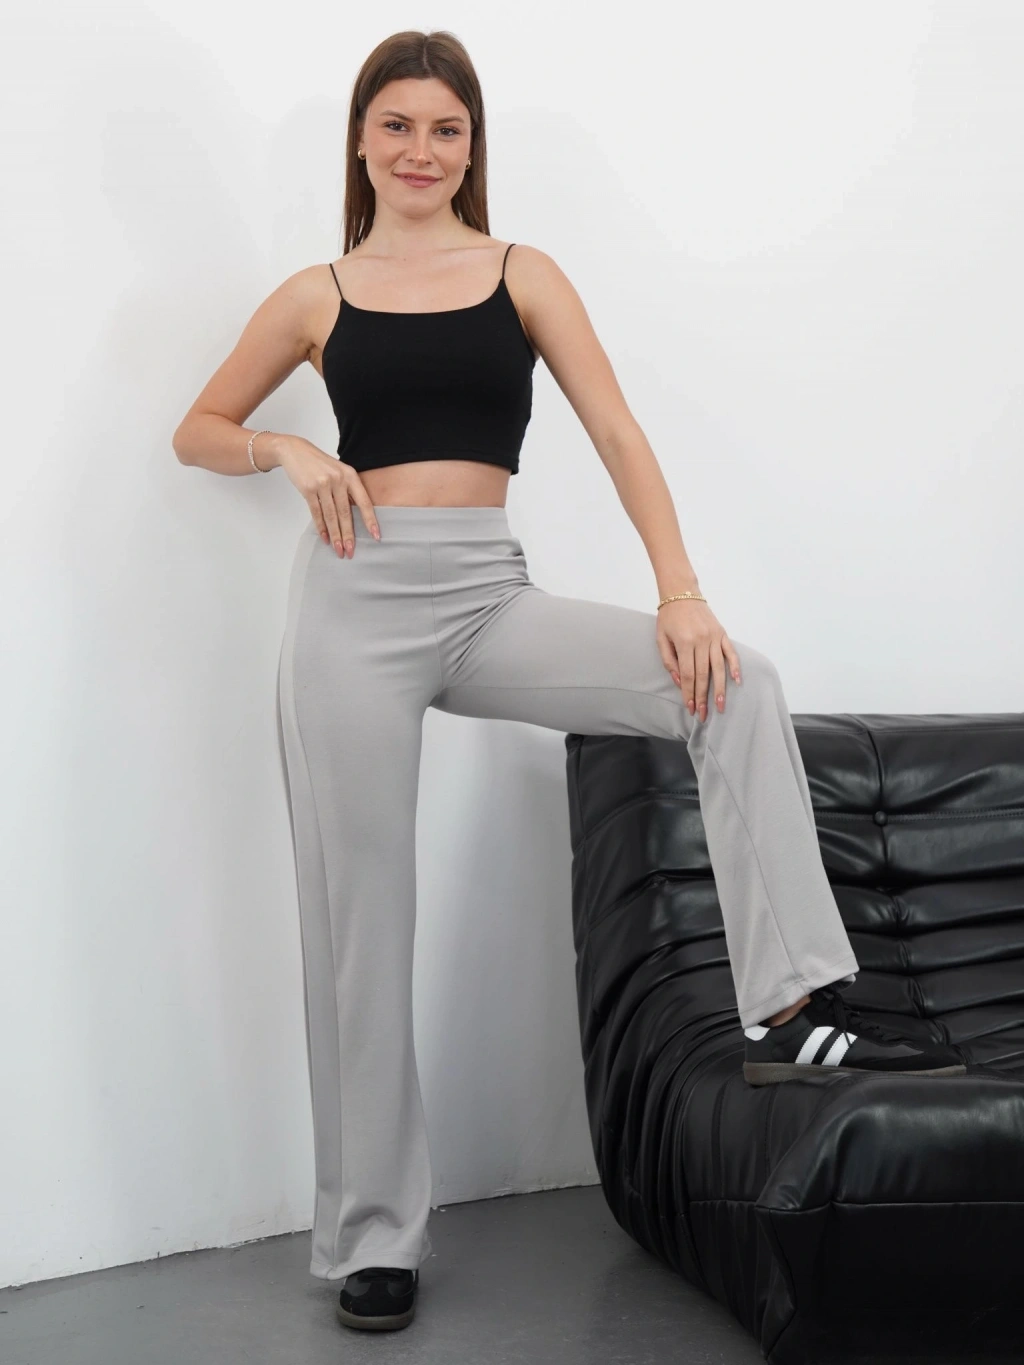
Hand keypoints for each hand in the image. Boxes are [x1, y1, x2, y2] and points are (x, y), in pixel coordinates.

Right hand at [276, 437, 379, 556]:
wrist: (295, 451)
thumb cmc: (320, 464)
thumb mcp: (339, 472)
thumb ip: (348, 490)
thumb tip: (355, 517)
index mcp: (350, 475)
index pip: (364, 502)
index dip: (370, 521)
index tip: (376, 537)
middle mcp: (338, 479)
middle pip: (346, 513)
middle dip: (349, 535)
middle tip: (350, 552)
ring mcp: (323, 484)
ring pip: (331, 516)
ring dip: (335, 536)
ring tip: (338, 550)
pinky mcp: (308, 489)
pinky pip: (316, 513)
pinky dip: (321, 527)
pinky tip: (325, 538)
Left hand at [655, 597, 741, 721]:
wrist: (682, 593)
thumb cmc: (668, 618)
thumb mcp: (661, 639)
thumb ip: (668, 661)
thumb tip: (678, 682)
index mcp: (684, 642)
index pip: (687, 675)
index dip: (689, 693)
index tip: (691, 708)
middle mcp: (701, 640)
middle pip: (703, 675)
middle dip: (703, 697)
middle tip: (704, 715)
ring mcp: (714, 637)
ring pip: (718, 668)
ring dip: (720, 689)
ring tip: (720, 705)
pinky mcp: (722, 633)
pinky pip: (731, 652)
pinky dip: (735, 667)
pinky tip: (737, 681)